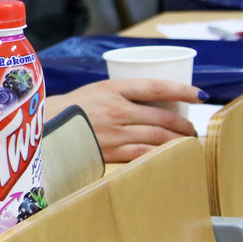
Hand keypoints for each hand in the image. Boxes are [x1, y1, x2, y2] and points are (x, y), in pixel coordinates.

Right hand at [46, 78, 200, 162]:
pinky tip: (169, 155)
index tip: (200, 95)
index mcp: (111, 89)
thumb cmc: (68, 109)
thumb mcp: (94, 91)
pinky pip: (144, 153)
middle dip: (183, 123)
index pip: (156, 86)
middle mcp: (116, 110)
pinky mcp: (110, 152)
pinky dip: (161, 154)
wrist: (41, 128)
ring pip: (158, 136)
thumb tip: (152, 102)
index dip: (182, 90)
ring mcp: (114, 132)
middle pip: (163, 116)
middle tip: (191, 127)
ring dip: (177, 140)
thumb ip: (120, 96)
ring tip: (185, 142)